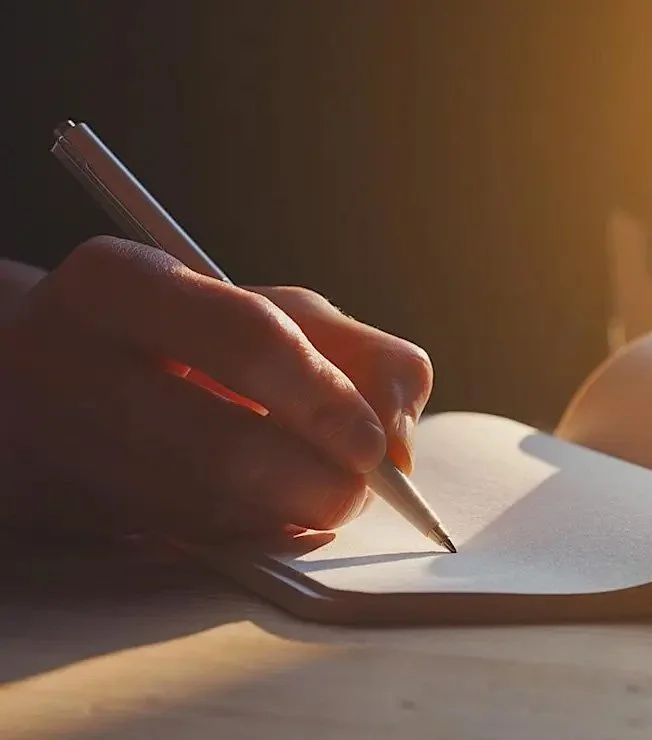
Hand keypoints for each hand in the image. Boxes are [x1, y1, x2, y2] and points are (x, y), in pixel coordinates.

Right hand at [0, 237, 431, 539]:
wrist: (26, 375)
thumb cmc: (175, 334)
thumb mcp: (262, 307)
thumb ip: (358, 353)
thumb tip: (404, 443)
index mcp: (120, 284)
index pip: (248, 339)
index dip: (329, 400)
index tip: (375, 444)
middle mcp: (71, 365)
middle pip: (225, 449)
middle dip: (318, 483)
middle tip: (362, 489)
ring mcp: (58, 449)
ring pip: (207, 511)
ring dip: (291, 515)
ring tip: (322, 495)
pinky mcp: (66, 514)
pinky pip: (187, 542)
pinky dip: (254, 535)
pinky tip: (271, 512)